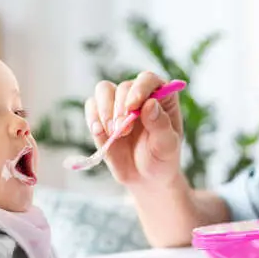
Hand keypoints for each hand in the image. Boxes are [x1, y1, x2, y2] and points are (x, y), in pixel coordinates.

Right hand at [84, 71, 183, 187]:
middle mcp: (139, 95)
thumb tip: (150, 103)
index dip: (139, 89)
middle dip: (120, 108)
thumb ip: (161, 125)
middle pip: (123, 87)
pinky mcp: (102, 116)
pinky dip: (92, 118)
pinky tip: (99, 132)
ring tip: (113, 133)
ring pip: (103, 90)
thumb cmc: (162, 158)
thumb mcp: (167, 145)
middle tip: (124, 130)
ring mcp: (118, 104)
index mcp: (161, 96)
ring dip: (105, 110)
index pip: (148, 80)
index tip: (133, 106)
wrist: (146, 177)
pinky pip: (91, 106)